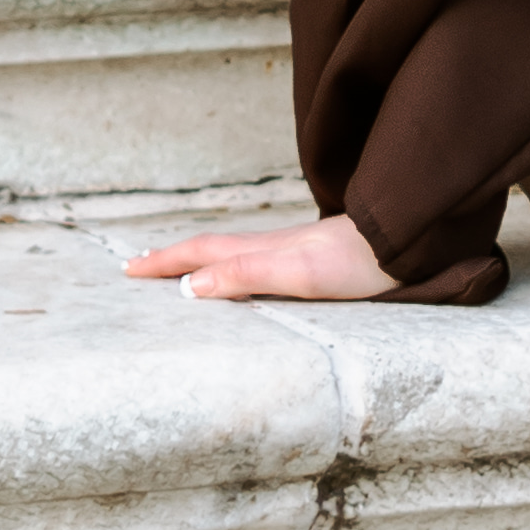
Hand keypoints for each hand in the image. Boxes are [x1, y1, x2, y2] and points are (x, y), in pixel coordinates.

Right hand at [123, 208, 399, 303]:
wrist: (401, 243)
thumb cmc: (353, 264)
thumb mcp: (296, 275)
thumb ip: (246, 276)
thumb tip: (188, 286)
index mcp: (259, 251)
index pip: (200, 254)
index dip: (164, 262)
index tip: (129, 269)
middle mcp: (269, 246)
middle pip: (209, 250)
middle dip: (171, 258)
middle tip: (137, 267)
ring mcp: (288, 251)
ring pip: (230, 254)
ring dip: (197, 261)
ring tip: (177, 271)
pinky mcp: (307, 260)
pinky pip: (251, 261)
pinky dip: (228, 267)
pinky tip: (239, 277)